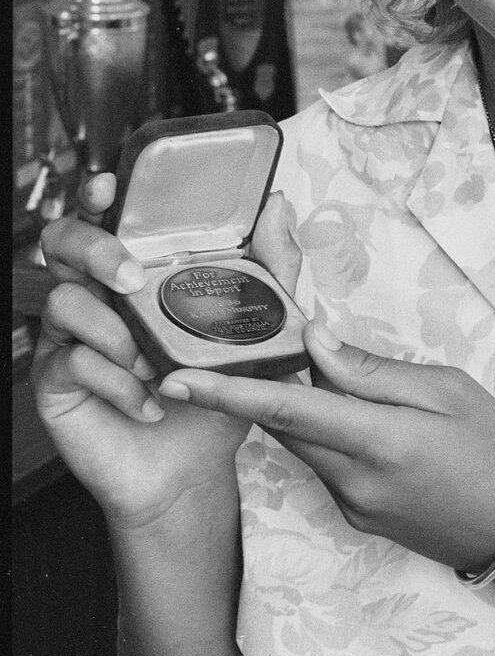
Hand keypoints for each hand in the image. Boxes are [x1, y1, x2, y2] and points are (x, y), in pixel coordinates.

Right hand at [31, 173, 250, 531]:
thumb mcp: (255, 329)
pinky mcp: (55, 381)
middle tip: (133, 279)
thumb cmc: (216, 391)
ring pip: (63, 301)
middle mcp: (96, 293)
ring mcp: (71, 335)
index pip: (104, 216)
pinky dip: (118, 383)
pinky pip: (71, 361)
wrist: (195, 468)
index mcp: (137, 270)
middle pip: (62, 242)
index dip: (99, 195)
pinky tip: (150, 402)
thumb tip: (277, 207)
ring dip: (115, 333)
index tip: (111, 187)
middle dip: (95, 250)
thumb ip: (270, 268)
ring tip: (153, 364)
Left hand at [156, 325, 494, 573]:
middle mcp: (355, 480)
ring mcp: (354, 505)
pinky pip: (326, 465)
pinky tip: (355, 414)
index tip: (175, 381)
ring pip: (305, 445)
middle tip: (232, 348)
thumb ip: (373, 371)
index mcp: (380, 441)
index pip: (286, 411)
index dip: (226, 394)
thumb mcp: (446, 390)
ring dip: (296, 410)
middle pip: (285, 426)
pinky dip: (325, 434)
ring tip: (308, 369)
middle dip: (255, 390)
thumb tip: (315, 341)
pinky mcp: (358, 516)